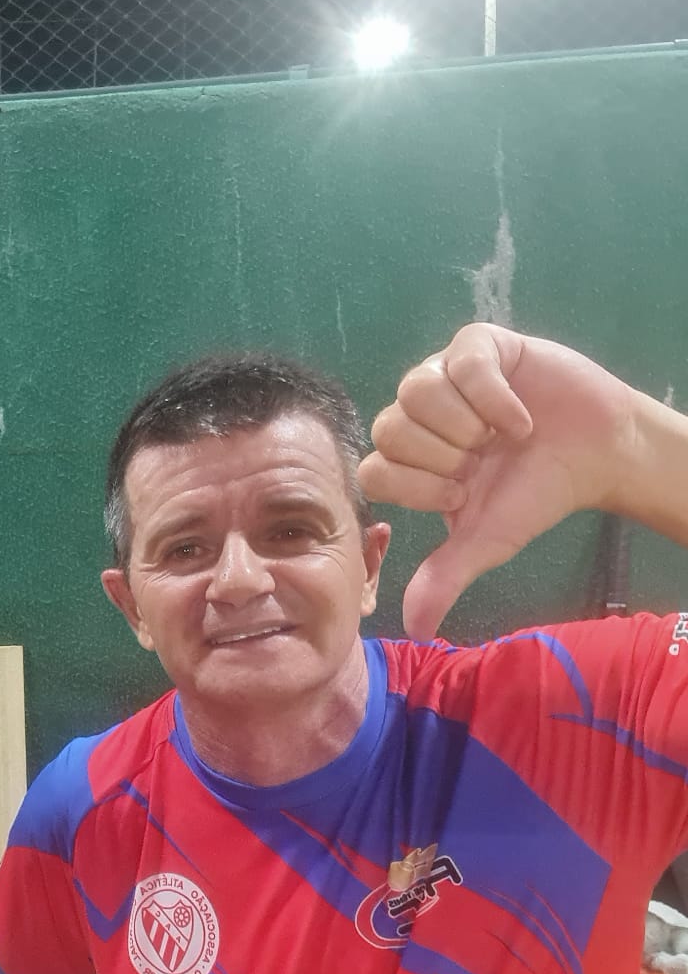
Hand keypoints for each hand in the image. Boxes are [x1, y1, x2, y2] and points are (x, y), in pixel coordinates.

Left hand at [358, 323, 637, 640]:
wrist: (600, 455)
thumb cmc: (534, 495)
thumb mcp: (486, 542)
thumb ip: (444, 577)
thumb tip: (416, 629)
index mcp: (408, 459)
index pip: (373, 470)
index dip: (420, 487)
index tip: (462, 493)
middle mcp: (416, 415)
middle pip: (389, 428)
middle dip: (445, 456)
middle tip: (482, 462)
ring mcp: (444, 374)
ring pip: (416, 389)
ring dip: (467, 424)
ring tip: (500, 437)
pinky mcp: (478, 345)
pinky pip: (462, 361)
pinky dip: (494, 396)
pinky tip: (518, 416)